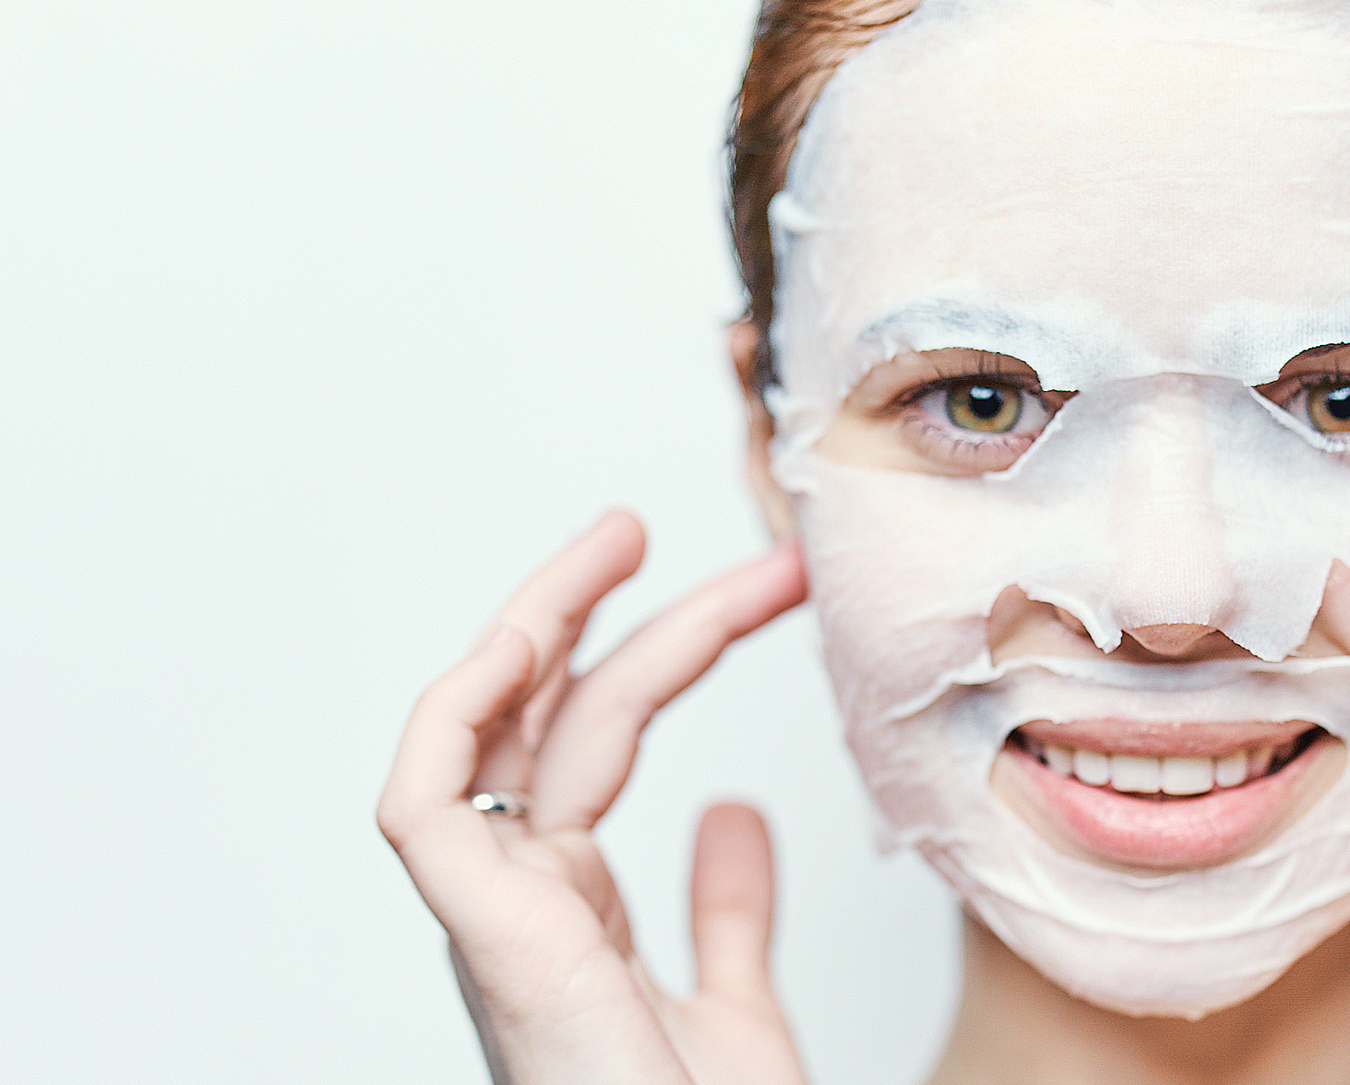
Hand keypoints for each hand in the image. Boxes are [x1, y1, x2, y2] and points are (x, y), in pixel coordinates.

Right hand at [376, 512, 812, 1084]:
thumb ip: (725, 912)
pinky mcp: (488, 937)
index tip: (739, 589)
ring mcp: (496, 920)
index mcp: (569, 914)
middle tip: (679, 528)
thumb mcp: (736, 1004)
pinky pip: (427, 805)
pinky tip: (527, 643)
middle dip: (612, 617)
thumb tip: (735, 814)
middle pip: (551, 724)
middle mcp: (522, 905)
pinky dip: (459, 715)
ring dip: (548, 626)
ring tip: (622, 539)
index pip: (592, 748)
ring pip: (494, 735)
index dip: (653, 656)